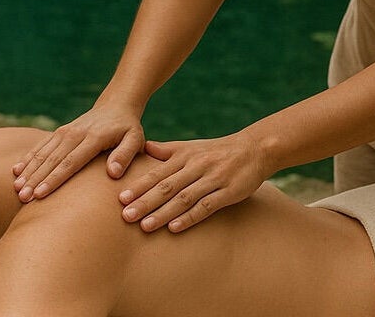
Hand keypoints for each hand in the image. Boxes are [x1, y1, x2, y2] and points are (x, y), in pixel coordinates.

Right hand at [12, 104, 145, 201]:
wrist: (115, 106)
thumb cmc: (128, 129)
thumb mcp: (135, 139)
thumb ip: (125, 155)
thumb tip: (113, 173)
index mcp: (93, 138)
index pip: (71, 162)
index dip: (55, 179)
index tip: (41, 194)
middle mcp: (75, 133)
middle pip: (52, 160)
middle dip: (36, 179)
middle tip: (23, 198)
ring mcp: (64, 132)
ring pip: (43, 153)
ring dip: (29, 171)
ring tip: (17, 189)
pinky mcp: (59, 132)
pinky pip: (40, 146)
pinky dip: (27, 158)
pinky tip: (16, 171)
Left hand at [119, 130, 270, 232]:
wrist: (254, 149)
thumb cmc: (217, 150)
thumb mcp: (191, 146)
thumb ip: (167, 150)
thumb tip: (143, 148)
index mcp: (184, 156)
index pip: (157, 173)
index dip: (139, 186)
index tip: (121, 198)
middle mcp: (195, 167)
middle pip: (166, 186)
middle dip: (145, 202)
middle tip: (126, 216)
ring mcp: (212, 179)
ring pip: (184, 198)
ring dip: (163, 213)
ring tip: (145, 226)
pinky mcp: (228, 192)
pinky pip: (206, 206)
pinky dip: (190, 217)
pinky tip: (175, 228)